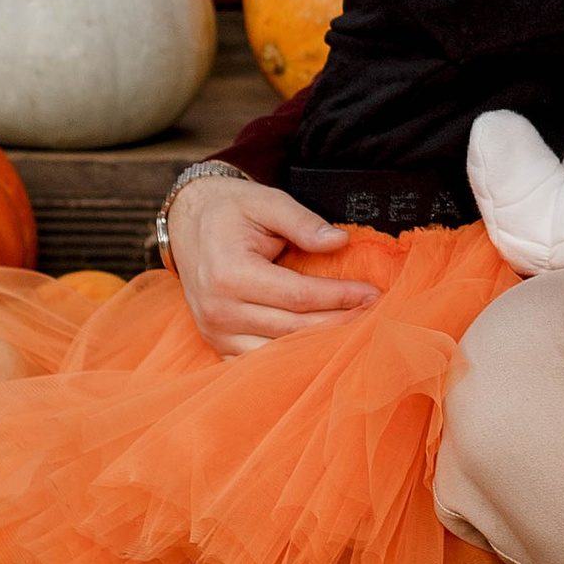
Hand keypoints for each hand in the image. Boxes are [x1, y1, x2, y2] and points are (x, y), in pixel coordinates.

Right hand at [164, 168, 381, 357]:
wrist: (189, 225)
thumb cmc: (231, 211)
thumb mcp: (266, 201)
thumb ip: (303, 221)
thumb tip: (340, 242)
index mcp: (230, 273)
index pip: (299, 296)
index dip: (340, 297)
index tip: (372, 294)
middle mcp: (219, 310)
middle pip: (293, 329)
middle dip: (339, 323)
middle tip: (375, 315)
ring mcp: (216, 332)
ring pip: (278, 353)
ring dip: (318, 347)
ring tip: (354, 333)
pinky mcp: (217, 344)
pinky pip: (259, 363)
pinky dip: (291, 360)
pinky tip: (320, 349)